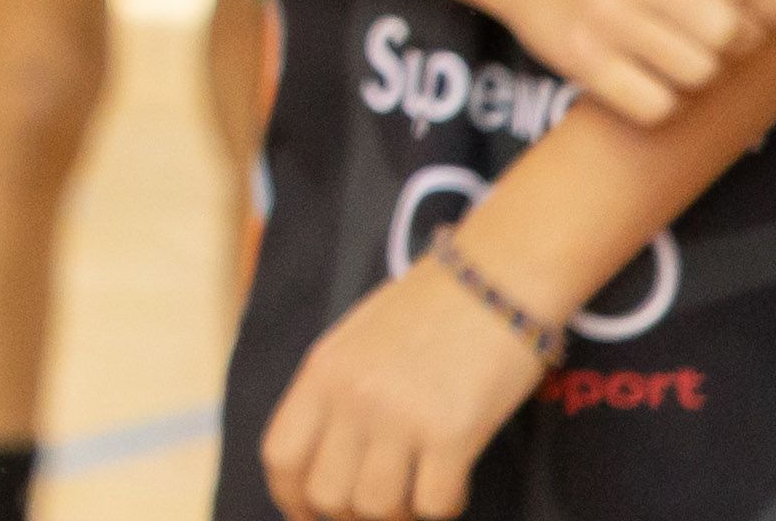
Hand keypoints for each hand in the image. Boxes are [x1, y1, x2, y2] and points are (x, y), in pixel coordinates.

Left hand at [256, 252, 552, 518]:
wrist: (495, 278)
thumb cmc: (429, 310)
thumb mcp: (357, 343)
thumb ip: (336, 395)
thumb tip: (327, 458)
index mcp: (321, 373)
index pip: (280, 455)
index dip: (291, 497)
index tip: (310, 514)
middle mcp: (351, 397)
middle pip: (325, 493)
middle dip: (346, 515)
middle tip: (376, 510)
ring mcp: (400, 417)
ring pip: (375, 508)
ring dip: (396, 515)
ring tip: (413, 498)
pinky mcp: (453, 434)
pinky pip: (433, 504)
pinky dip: (441, 508)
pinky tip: (450, 485)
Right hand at [491, 0, 775, 123]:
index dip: (760, 2)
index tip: (740, 1)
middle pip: (729, 34)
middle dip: (734, 41)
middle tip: (711, 32)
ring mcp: (600, 14)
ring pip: (699, 75)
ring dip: (698, 70)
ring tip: (677, 51)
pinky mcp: (576, 57)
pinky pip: (655, 107)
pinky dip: (661, 100)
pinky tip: (647, 74)